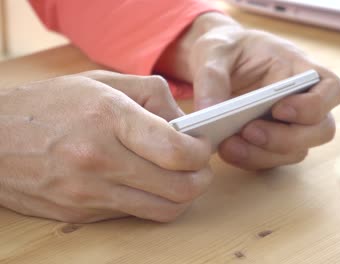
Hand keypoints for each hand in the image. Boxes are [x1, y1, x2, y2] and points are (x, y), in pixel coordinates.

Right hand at [0, 71, 212, 222]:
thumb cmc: (48, 105)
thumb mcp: (101, 81)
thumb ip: (153, 95)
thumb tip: (185, 123)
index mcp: (108, 118)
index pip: (176, 151)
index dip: (201, 152)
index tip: (202, 146)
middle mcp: (99, 160)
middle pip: (179, 189)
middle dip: (201, 178)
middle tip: (199, 166)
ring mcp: (89, 193)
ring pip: (163, 211)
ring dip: (183, 196)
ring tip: (179, 177)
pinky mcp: (81, 215)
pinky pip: (135, 215)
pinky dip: (151, 202)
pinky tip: (145, 183)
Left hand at [158, 13, 339, 169]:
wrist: (216, 65)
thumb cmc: (227, 50)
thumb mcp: (214, 51)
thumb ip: (212, 76)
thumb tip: (208, 109)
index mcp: (301, 69)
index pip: (332, 90)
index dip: (314, 105)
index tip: (279, 108)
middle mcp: (303, 101)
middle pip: (321, 130)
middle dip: (287, 138)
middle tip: (249, 131)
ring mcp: (290, 125)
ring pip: (297, 151)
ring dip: (264, 153)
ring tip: (228, 144)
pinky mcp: (272, 144)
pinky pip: (272, 160)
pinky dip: (250, 159)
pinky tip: (226, 149)